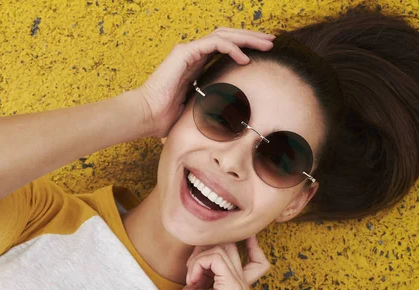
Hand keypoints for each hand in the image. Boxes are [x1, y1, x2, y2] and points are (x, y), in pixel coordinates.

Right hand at [134, 28, 275, 138]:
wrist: (147, 116)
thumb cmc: (165, 118)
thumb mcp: (195, 111)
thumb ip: (208, 109)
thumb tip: (225, 125)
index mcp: (195, 65)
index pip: (224, 47)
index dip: (244, 47)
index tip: (262, 53)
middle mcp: (192, 54)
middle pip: (227, 36)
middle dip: (251, 37)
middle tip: (271, 42)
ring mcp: (188, 51)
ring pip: (224, 35)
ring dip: (247, 38)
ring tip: (266, 45)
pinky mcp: (184, 53)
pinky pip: (214, 43)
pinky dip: (231, 48)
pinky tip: (244, 58)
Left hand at [160, 235, 270, 289]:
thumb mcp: (199, 280)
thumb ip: (209, 264)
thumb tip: (209, 239)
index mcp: (238, 286)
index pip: (259, 262)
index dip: (252, 244)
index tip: (236, 236)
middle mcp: (243, 286)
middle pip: (231, 246)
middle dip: (205, 248)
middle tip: (191, 266)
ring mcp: (240, 287)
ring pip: (222, 249)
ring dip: (198, 258)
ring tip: (191, 277)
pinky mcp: (231, 288)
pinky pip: (215, 258)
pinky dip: (198, 263)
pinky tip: (192, 281)